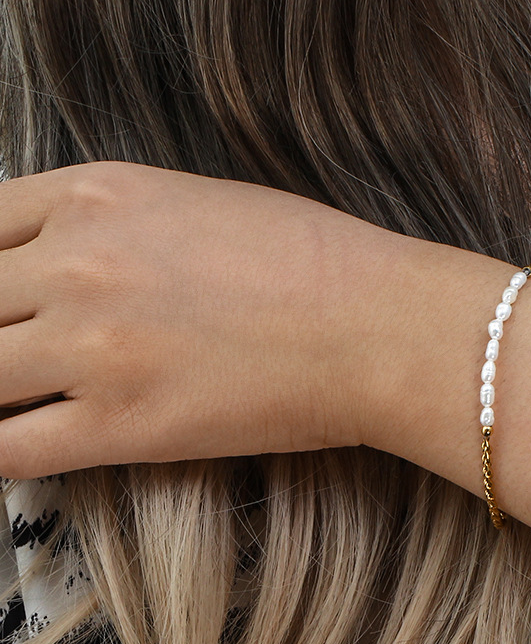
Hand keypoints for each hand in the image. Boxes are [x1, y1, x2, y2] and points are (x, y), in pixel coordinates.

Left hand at [0, 161, 379, 478]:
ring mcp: (92, 347)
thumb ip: (115, 223)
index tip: (4, 305)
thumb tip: (68, 261)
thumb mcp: (201, 202)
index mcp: (97, 194)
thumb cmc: (318, 261)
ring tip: (26, 400)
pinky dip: (3, 448)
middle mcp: (76, 263)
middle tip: (20, 357)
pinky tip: (32, 440)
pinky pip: (7, 449)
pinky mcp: (122, 426)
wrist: (380, 327)